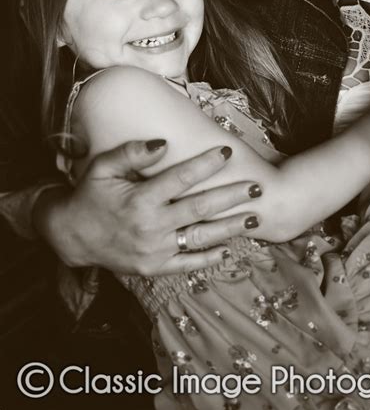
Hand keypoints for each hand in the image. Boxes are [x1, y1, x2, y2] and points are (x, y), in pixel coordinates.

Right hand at [33, 140, 260, 275]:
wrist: (72, 236)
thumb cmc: (91, 195)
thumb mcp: (103, 168)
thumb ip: (132, 153)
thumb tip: (164, 142)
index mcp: (140, 199)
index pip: (181, 178)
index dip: (205, 164)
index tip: (227, 152)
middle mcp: (151, 226)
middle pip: (200, 209)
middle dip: (231, 197)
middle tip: (257, 187)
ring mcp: (154, 250)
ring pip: (200, 238)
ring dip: (230, 228)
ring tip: (254, 218)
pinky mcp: (154, 267)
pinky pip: (187, 264)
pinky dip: (209, 258)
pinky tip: (230, 249)